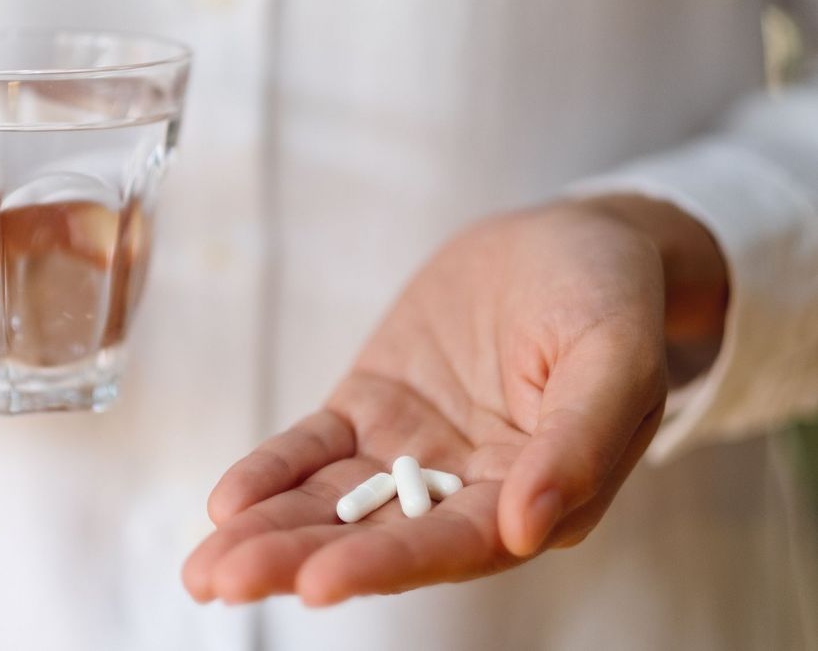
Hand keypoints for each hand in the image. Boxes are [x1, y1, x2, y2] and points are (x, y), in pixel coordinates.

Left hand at [183, 198, 726, 605]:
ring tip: (204, 568)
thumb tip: (527, 530)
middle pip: (376, 537)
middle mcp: (467, 489)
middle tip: (222, 582)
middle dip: (298, 560)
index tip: (319, 582)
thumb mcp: (617, 357)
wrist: (568, 240)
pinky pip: (315, 449)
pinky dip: (272, 473)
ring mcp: (412, 451)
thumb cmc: (611, 298)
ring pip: (333, 503)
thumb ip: (580, 443)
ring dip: (269, 532)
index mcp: (537, 495)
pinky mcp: (371, 410)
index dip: (388, 563)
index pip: (455, 543)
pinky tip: (228, 502)